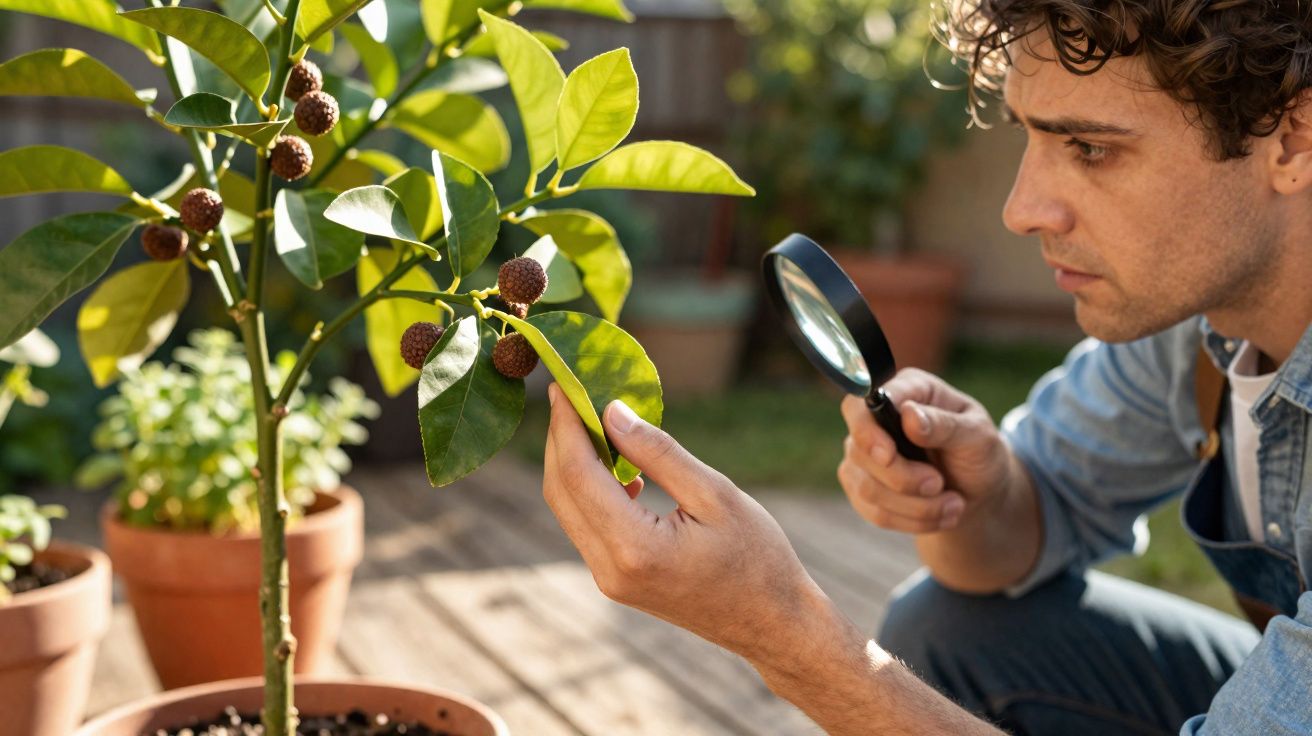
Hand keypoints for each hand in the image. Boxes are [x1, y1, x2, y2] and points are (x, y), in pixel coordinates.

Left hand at [542, 383, 827, 663]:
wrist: (771, 622)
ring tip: (590, 418)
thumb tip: (611, 412)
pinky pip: (585, 525)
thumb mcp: (715, 493)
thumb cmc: (757, 556)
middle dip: (560, 437)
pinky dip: (588, 489)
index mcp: (636, 547)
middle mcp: (610, 569)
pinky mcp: (615, 581)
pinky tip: (618, 466)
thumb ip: (659, 452)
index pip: (579, 473)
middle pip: (560, 491)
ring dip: (571, 461)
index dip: (566, 424)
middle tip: (568, 392)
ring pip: (567, 508)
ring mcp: (609, 580)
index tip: (562, 383)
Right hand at [838, 369, 1013, 533]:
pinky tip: (940, 515)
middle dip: (903, 479)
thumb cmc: (980, 453)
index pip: (861, 405)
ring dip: (916, 506)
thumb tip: (909, 415)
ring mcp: (864, 455)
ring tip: (954, 505)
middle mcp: (876, 420)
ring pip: (867, 489)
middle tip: (940, 484)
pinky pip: (874, 513)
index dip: (867, 431)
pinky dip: (912, 520)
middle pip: (860, 452)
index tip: (889, 455)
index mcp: (906, 391)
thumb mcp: (978, 436)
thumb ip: (945, 424)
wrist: (979, 492)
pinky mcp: (863, 488)